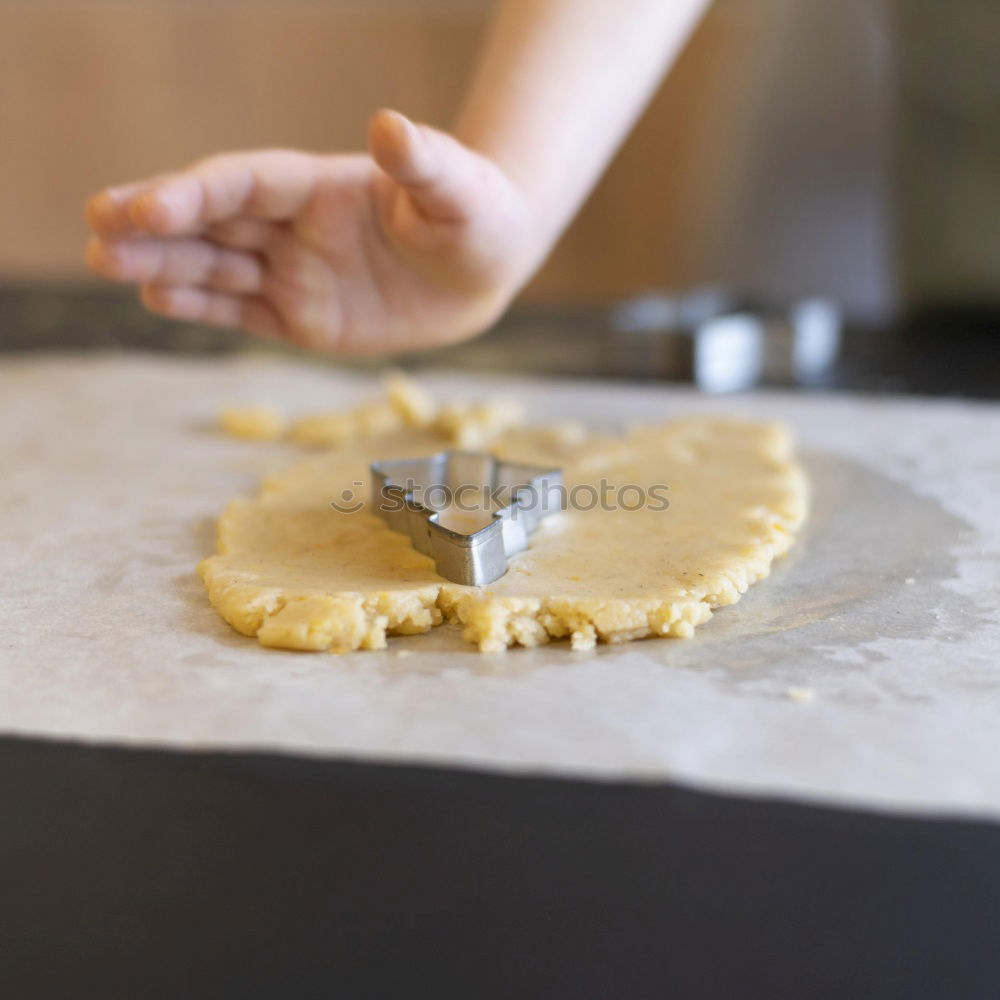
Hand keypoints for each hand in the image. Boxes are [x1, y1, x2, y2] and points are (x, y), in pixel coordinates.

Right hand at [84, 110, 533, 353]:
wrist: (483, 270)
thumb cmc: (475, 217)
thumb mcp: (459, 189)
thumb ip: (424, 163)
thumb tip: (390, 126)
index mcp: (319, 187)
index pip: (245, 184)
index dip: (198, 194)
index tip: (150, 207)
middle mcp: (294, 227)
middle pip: (213, 221)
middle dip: (156, 224)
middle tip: (96, 226)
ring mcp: (294, 272)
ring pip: (216, 267)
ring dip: (163, 266)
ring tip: (104, 262)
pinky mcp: (302, 318)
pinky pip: (244, 312)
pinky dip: (203, 308)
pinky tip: (159, 301)